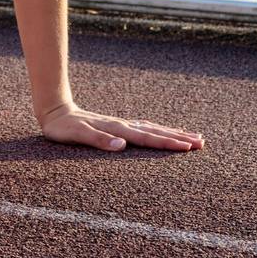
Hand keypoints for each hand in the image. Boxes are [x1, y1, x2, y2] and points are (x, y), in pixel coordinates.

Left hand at [39, 103, 204, 151]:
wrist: (54, 111)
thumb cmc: (64, 128)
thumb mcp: (77, 135)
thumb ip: (99, 140)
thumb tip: (122, 144)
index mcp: (117, 129)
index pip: (147, 138)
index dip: (168, 142)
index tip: (188, 147)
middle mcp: (122, 125)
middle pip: (156, 131)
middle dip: (179, 137)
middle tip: (202, 142)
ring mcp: (121, 124)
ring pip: (153, 128)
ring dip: (173, 132)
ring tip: (193, 136)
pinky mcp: (117, 125)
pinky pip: (144, 128)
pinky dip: (159, 130)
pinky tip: (164, 131)